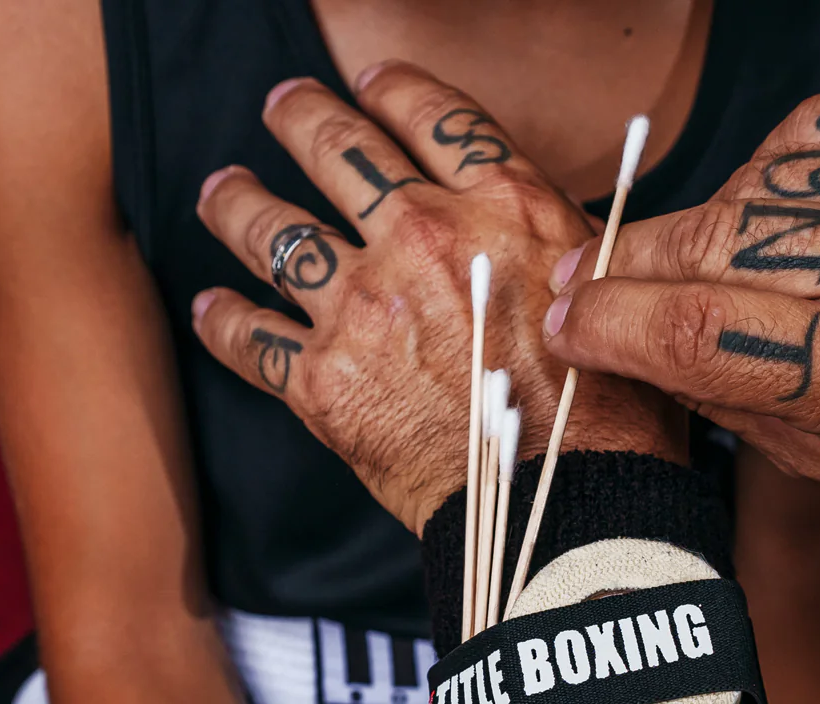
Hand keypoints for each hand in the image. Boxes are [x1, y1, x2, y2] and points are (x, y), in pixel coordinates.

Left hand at [192, 63, 681, 534]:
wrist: (564, 503)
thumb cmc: (607, 415)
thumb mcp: (609, 295)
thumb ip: (558, 244)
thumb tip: (534, 232)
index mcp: (501, 207)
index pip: (429, 116)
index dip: (389, 90)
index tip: (366, 84)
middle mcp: (423, 239)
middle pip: (337, 149)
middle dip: (300, 117)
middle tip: (281, 106)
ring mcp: (364, 306)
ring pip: (274, 231)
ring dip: (238, 203)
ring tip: (221, 190)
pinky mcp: (325, 380)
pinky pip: (253, 339)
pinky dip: (224, 322)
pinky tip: (209, 308)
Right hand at [542, 89, 819, 498]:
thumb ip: (719, 393)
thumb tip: (613, 332)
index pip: (699, 328)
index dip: (609, 321)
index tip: (564, 321)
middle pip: (711, 243)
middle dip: (636, 268)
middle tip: (595, 284)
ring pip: (746, 187)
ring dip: (714, 228)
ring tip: (737, 269)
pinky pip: (803, 138)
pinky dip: (778, 180)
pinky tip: (795, 220)